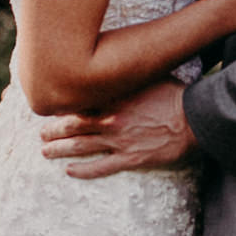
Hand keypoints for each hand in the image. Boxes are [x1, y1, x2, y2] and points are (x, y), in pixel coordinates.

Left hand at [40, 79, 196, 178]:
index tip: (49, 108)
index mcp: (113, 97)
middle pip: (72, 125)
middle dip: (52, 130)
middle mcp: (111, 119)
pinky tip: (70, 171)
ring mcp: (119, 140)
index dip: (59, 106)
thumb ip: (127, 75)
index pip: (77, 102)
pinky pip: (101, 167)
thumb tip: (116, 64)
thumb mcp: (148, 76)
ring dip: (59, 150)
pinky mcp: (131, 158)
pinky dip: (82, 170)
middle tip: (41, 134)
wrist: (194, 118)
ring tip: (46, 152)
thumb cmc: (175, 95)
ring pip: (80, 147)